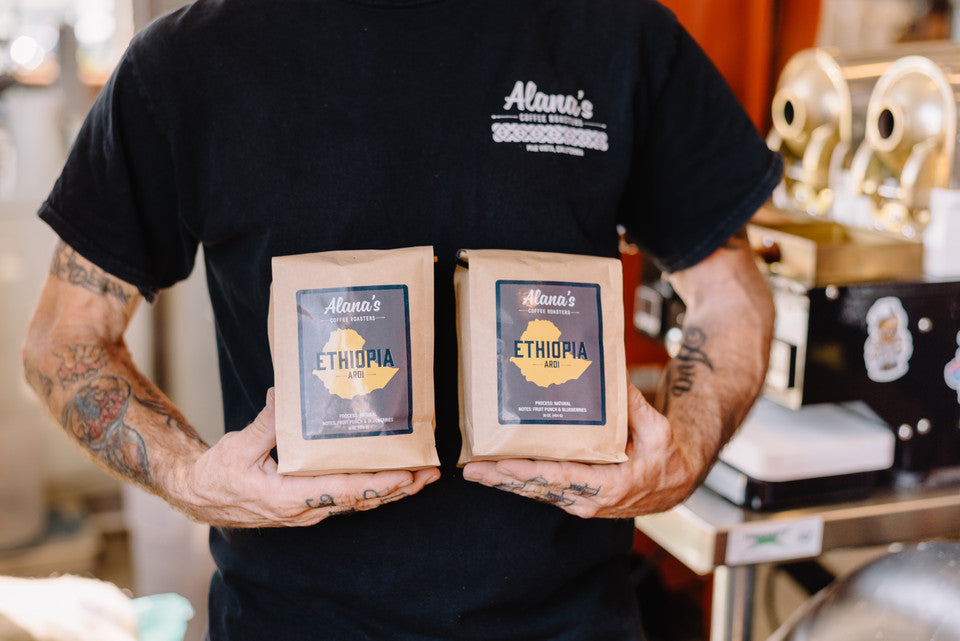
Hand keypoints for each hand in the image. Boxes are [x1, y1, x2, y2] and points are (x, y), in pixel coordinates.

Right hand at [172, 388, 439, 527]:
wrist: (200, 496)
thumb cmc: (218, 474)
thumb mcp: (238, 447)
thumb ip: (265, 424)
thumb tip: (281, 396)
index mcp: (291, 497)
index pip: (346, 491)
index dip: (379, 484)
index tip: (407, 475)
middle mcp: (307, 509)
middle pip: (362, 499)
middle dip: (399, 487)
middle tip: (431, 473)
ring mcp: (309, 508)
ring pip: (358, 501)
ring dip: (391, 489)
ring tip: (422, 476)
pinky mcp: (309, 503)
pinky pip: (347, 497)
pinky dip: (372, 488)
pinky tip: (391, 476)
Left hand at [462, 382, 706, 518]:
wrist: (676, 483)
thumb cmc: (667, 457)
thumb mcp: (658, 429)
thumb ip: (633, 404)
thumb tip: (612, 372)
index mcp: (608, 486)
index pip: (558, 479)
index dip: (526, 472)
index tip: (499, 464)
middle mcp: (588, 499)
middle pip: (537, 489)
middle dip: (501, 479)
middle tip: (470, 469)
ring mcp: (580, 501)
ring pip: (535, 492)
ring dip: (504, 481)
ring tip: (473, 470)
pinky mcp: (575, 497)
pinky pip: (542, 490)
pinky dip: (518, 481)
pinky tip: (496, 470)